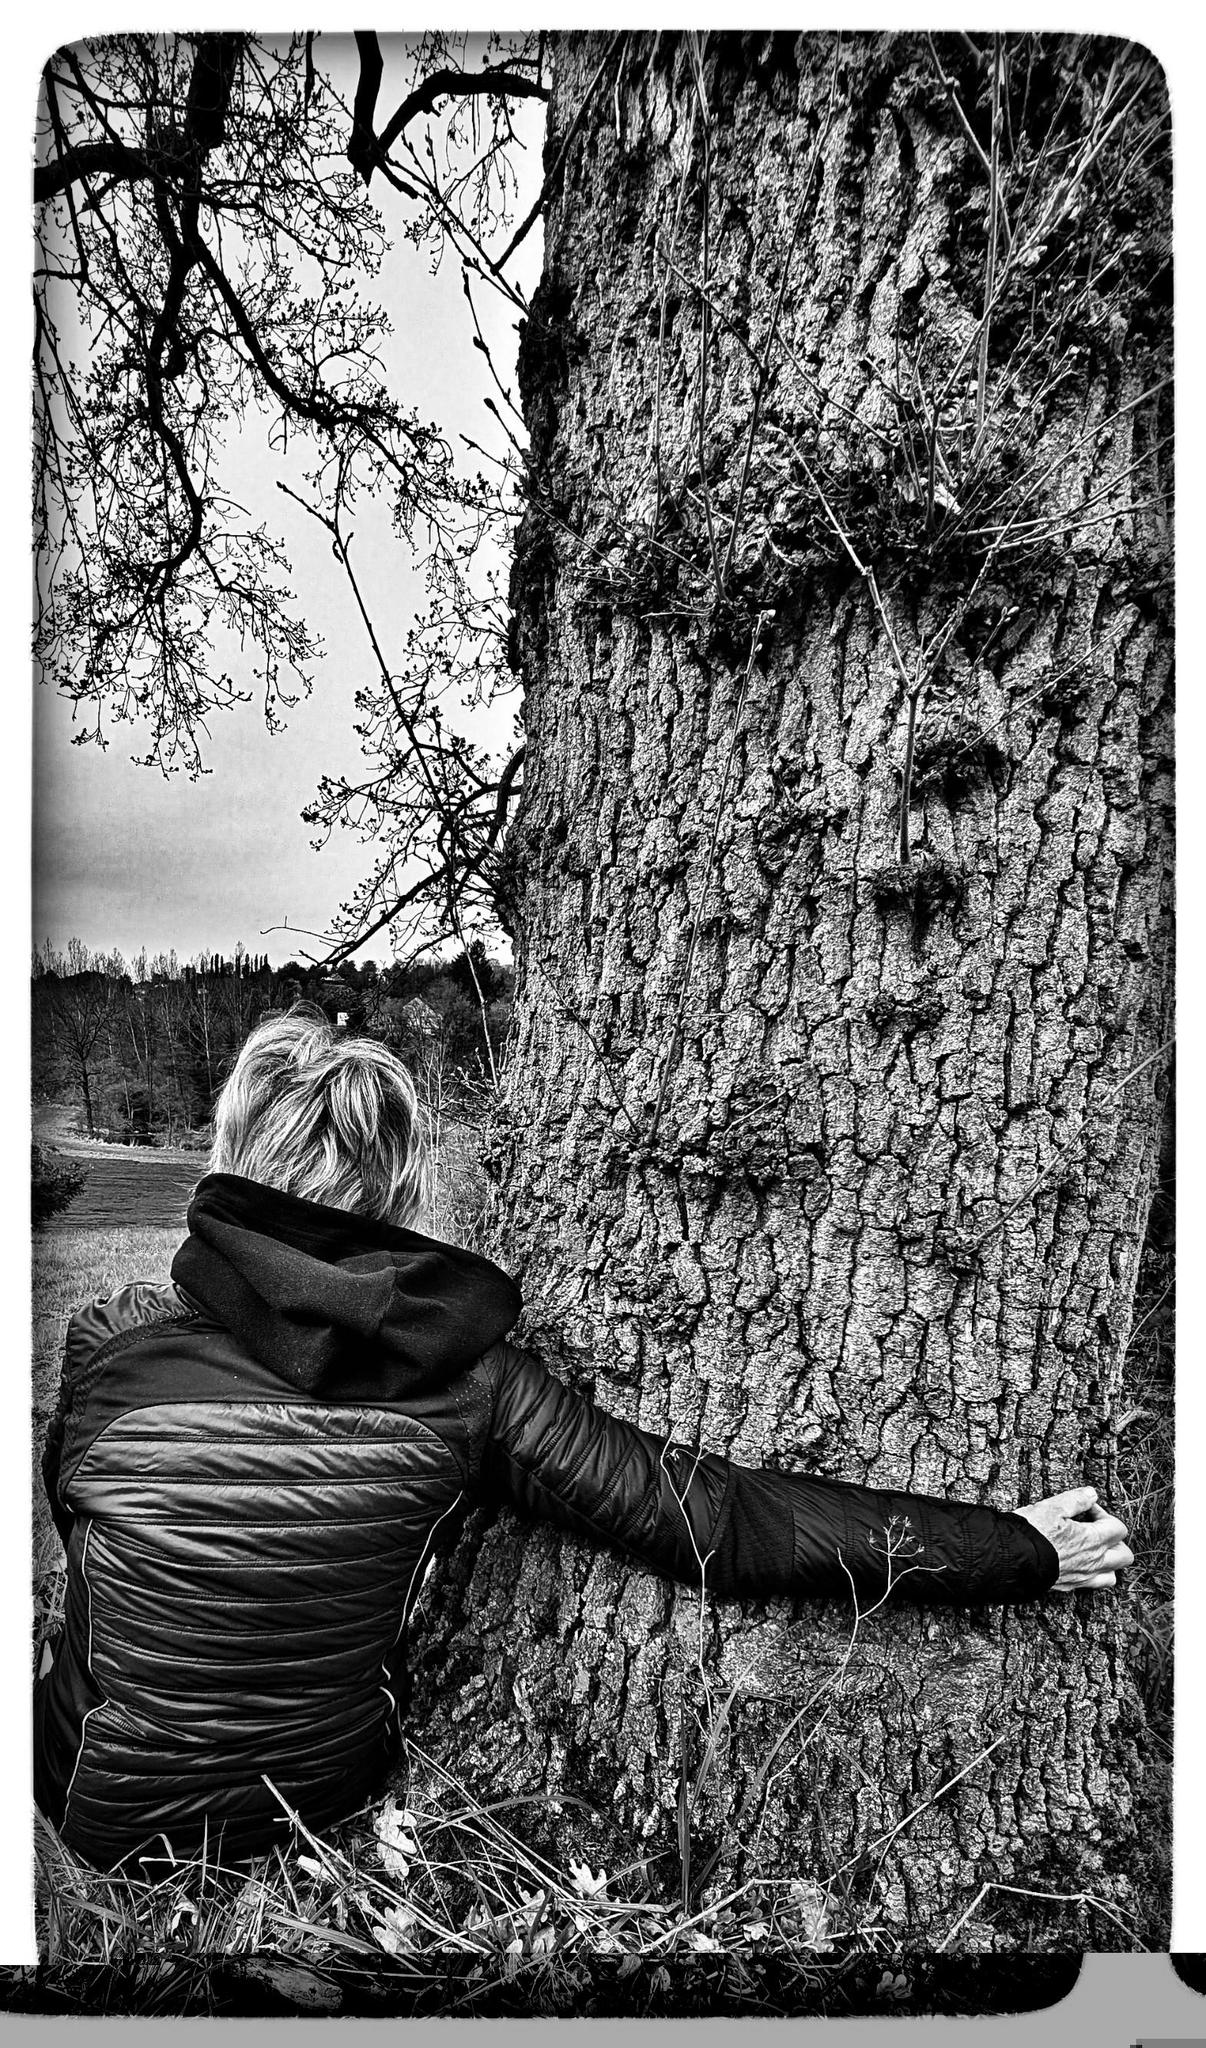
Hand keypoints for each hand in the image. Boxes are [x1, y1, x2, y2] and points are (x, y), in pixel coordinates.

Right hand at [1014, 1488, 1133, 1591]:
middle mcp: (1094, 1561)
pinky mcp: (1071, 1586)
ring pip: (1113, 1574)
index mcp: (1093, 1540)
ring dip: (1109, 1562)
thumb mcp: (1053, 1507)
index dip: (1104, 1514)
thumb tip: (1091, 1494)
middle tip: (1097, 1530)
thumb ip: (1076, 1499)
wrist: (1014, 1561)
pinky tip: (1081, 1565)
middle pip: (1124, 1555)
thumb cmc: (1032, 1534)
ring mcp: (1084, 1576)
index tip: (1087, 1510)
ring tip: (1093, 1550)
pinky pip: (1094, 1584)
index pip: (1118, 1528)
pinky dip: (1094, 1575)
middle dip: (1115, 1540)